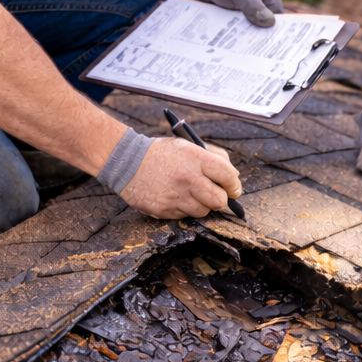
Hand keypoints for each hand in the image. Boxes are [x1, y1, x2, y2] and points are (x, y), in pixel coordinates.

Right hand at [119, 136, 242, 217]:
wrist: (127, 162)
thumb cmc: (161, 153)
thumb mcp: (188, 145)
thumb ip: (214, 157)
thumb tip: (234, 176)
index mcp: (196, 159)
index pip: (228, 176)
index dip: (234, 185)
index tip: (233, 189)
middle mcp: (188, 178)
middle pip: (219, 200)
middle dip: (222, 200)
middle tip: (217, 195)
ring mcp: (176, 196)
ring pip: (204, 211)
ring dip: (202, 205)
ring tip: (192, 194)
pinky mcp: (165, 210)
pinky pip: (186, 216)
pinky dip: (185, 209)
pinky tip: (176, 197)